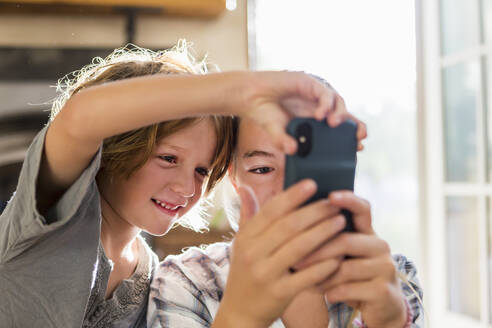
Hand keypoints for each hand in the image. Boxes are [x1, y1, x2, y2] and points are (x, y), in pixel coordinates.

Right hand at [214, 181, 344, 327]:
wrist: (240, 313)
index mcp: (246, 237)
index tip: (312, 184)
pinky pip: (306, 276)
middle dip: (314, 212)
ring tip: (340, 221)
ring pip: (300, 248)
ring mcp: (266, 274)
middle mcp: (253, 253)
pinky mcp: (279, 293)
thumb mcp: (241, 244)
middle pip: (289, 226)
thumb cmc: (245, 272)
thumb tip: (246, 187)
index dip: (292, 196)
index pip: (271, 211)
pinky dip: (323, 266)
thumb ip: (247, 215)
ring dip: (323, 233)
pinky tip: (338, 256)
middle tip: (334, 203)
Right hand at [236, 71, 366, 153]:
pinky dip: (325, 103)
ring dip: (340, 114)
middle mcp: (317, 106)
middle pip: (345, 114)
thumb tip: (293, 151)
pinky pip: (324, 92)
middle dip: (355, 126)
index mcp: (314, 120)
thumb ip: (284, 142)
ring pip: (338, 101)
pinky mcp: (308, 82)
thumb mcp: (276, 133)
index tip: (358, 147)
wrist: (249, 96)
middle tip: (358, 138)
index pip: (339, 127)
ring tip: (333, 124)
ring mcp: (314, 93)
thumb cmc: (264, 114)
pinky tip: (320, 115)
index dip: (350, 136)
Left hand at [294, 191, 406, 327]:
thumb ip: (325, 240)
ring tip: (305, 281)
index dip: (348, 200)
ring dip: (321, 276)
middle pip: (345, 241)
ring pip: (345, 268)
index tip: (330, 196)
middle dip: (316, 252)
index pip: (362, 208)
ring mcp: (385, 268)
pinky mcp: (383, 291)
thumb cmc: (350, 276)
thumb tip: (290, 224)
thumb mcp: (340, 255)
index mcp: (367, 232)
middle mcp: (379, 246)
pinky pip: (349, 289)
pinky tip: (325, 295)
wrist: (379, 308)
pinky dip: (332, 292)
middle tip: (294, 261)